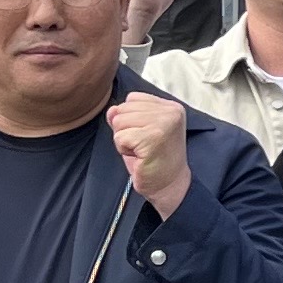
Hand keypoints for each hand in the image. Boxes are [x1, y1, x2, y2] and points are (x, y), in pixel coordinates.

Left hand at [106, 90, 192, 216]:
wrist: (169, 185)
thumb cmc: (156, 160)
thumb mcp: (141, 130)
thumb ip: (127, 115)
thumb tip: (111, 110)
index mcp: (171, 107)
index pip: (133, 98)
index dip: (131, 118)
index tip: (146, 134)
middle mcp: (170, 112)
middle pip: (123, 108)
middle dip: (126, 129)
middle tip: (143, 144)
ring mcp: (163, 123)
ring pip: (119, 121)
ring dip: (124, 139)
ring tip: (141, 149)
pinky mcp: (153, 138)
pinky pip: (120, 137)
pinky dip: (123, 149)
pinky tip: (139, 156)